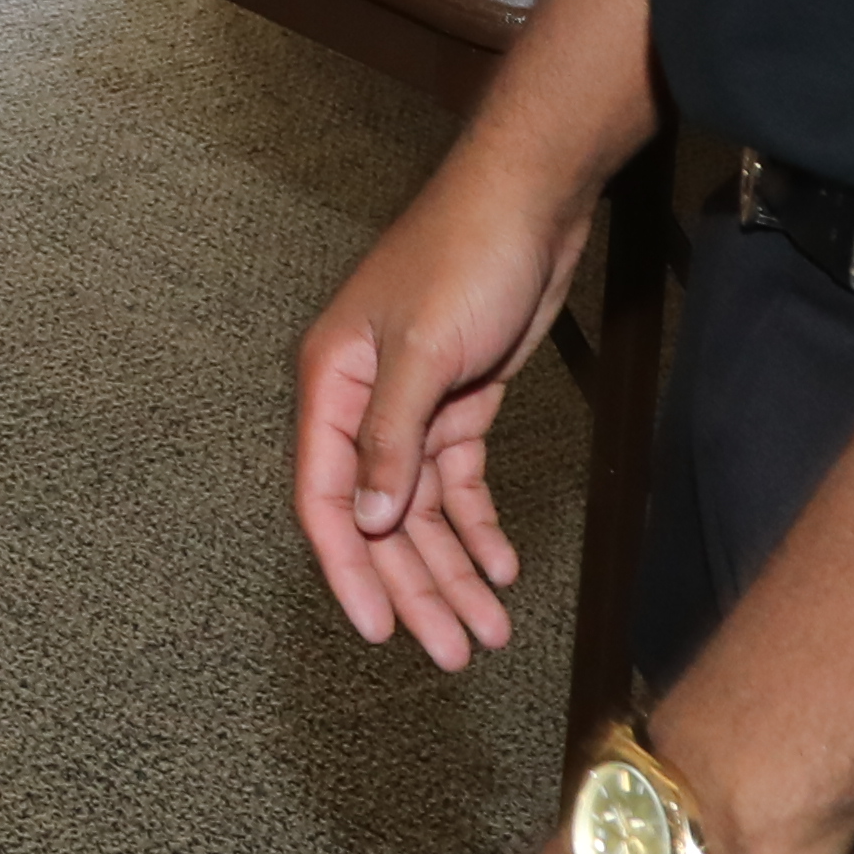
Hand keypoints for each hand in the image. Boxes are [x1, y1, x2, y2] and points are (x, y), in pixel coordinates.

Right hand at [289, 149, 595, 668]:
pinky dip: (479, 527)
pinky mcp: (459, 402)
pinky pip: (460, 483)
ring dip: (454, 568)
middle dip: (416, 586)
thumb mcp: (426, 353)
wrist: (530, 202)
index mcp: (330, 384)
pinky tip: (502, 566)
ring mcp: (411, 406)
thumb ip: (391, 442)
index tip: (380, 630)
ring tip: (488, 628)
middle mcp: (361, 402)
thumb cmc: (464, 257)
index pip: (323, 497)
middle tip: (453, 651)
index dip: (348, 568)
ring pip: (423, 511)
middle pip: (380, 518)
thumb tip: (367, 522)